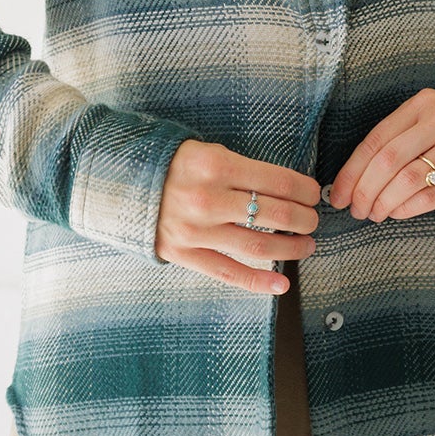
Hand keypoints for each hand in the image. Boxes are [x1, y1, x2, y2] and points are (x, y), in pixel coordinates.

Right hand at [155, 139, 320, 293]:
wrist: (120, 184)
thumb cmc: (172, 165)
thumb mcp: (206, 151)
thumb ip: (242, 169)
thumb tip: (288, 188)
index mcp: (216, 165)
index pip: (278, 181)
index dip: (305, 190)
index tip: (314, 194)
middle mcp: (207, 199)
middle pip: (276, 214)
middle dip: (305, 219)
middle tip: (313, 220)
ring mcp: (195, 230)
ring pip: (259, 246)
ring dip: (292, 248)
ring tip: (306, 245)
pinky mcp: (183, 254)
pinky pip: (228, 272)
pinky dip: (259, 282)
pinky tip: (281, 284)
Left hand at [327, 88, 434, 222]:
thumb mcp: (425, 125)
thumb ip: (393, 143)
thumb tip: (349, 182)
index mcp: (424, 104)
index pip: (377, 139)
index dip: (351, 171)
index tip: (338, 195)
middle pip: (389, 160)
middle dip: (364, 191)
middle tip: (356, 210)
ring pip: (409, 180)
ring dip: (384, 202)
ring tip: (375, 214)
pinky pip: (433, 197)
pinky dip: (407, 209)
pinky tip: (396, 213)